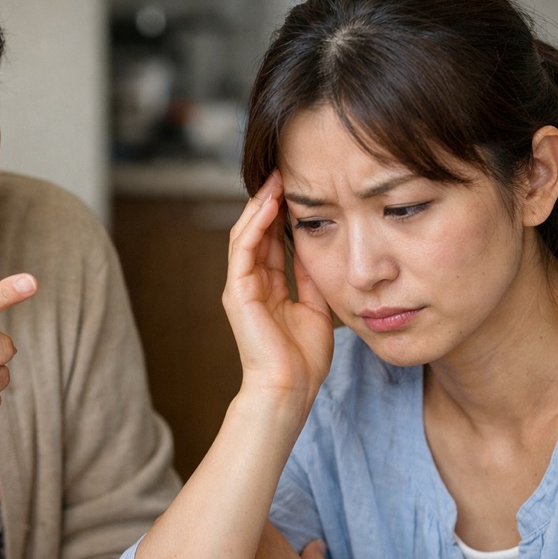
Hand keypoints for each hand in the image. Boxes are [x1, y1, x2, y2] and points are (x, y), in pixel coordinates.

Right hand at [223, 171, 334, 408]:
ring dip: (261, 203)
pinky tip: (271, 202)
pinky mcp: (237, 291)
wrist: (290, 388)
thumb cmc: (304, 358)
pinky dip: (255, 223)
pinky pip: (243, 248)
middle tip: (286, 169)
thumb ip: (312, 277)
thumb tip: (320, 245)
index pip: (272, 240)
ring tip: (277, 177)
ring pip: (246, 233)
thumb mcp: (317, 307)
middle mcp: (250, 283)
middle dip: (271, 200)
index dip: (284, 213)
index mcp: (268, 287)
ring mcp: (241, 286)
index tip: (301, 187)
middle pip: (257, 231)